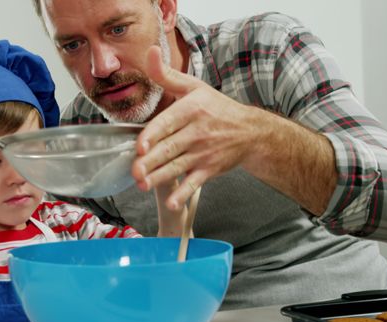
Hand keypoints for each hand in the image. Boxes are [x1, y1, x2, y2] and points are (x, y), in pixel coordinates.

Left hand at [132, 46, 261, 208]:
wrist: (251, 131)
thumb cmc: (215, 106)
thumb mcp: (193, 86)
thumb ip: (166, 75)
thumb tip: (149, 52)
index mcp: (191, 109)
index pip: (168, 123)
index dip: (153, 135)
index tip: (140, 146)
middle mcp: (198, 131)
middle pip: (170, 148)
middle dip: (151, 162)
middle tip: (135, 172)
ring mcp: (204, 152)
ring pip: (178, 166)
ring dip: (160, 178)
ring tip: (143, 185)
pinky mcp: (209, 169)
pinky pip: (194, 183)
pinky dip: (184, 194)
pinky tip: (172, 203)